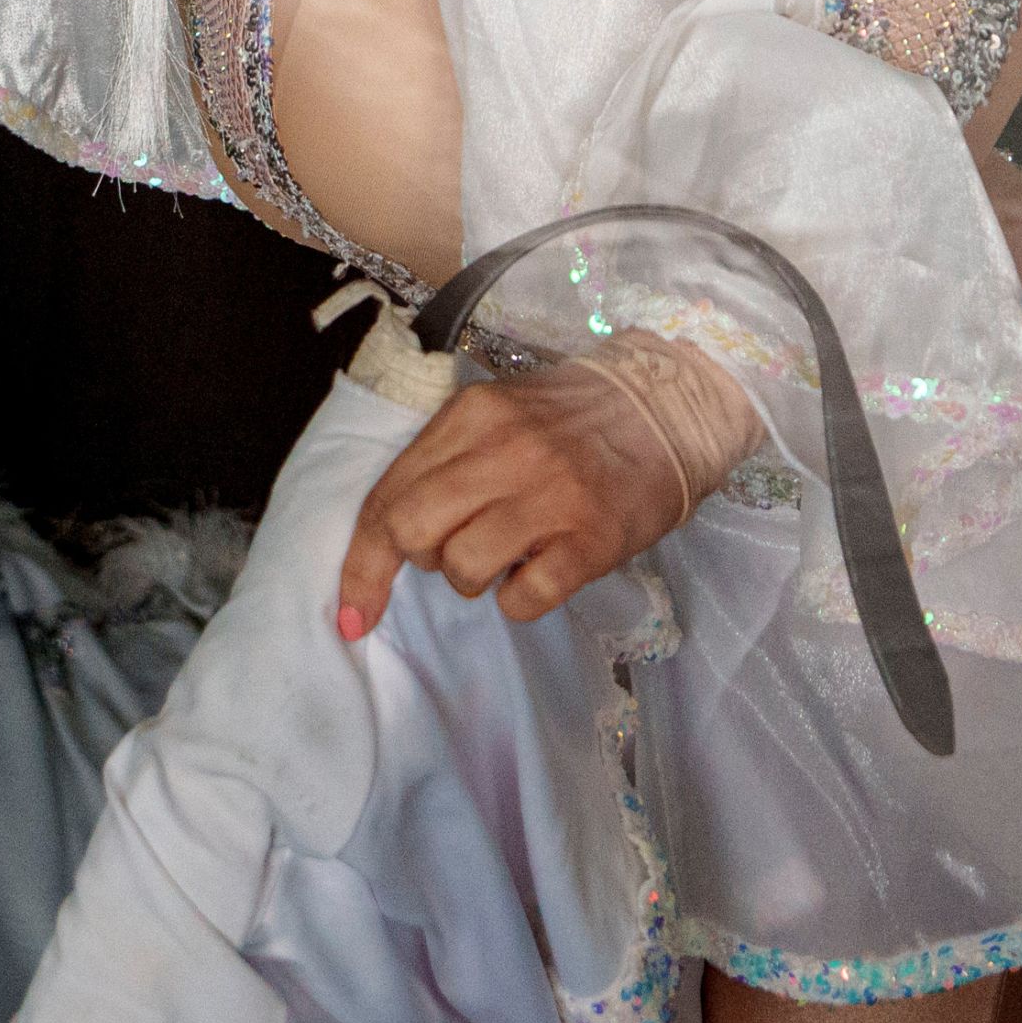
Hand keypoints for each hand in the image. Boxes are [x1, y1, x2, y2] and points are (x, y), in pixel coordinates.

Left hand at [335, 354, 724, 641]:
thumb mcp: (499, 416)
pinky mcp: (590, 540)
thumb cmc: (571, 422)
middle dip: (421, 562)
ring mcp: (551, 496)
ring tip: (510, 553)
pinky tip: (542, 568)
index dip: (361, 566)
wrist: (669, 409)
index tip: (352, 614)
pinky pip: (522, 600)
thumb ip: (445, 461)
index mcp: (471, 415)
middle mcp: (505, 450)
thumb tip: (387, 536)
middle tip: (455, 552)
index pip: (388, 498)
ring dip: (474, 579)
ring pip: (463, 570)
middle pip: (413, 533)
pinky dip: (520, 600)